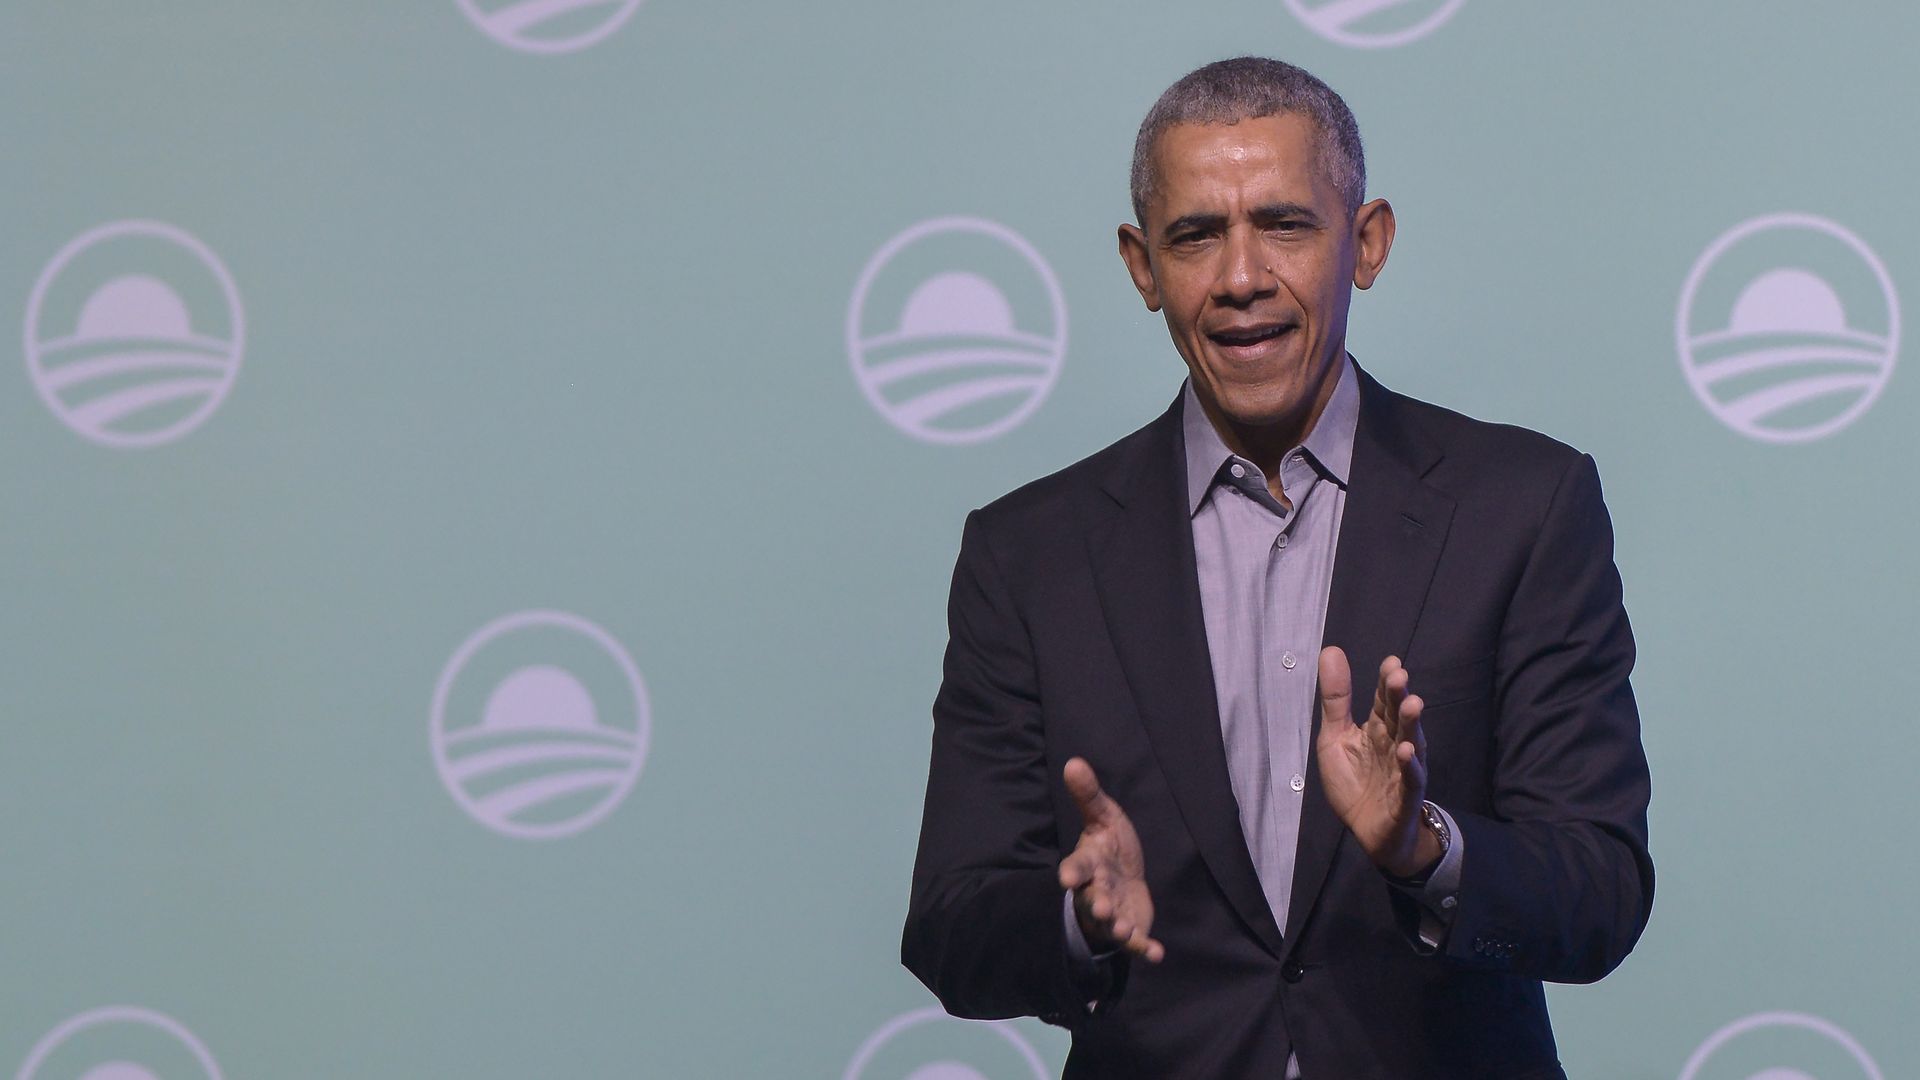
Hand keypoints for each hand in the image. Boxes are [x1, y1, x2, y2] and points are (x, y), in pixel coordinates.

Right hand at [1057, 757, 1164, 962]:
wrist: (1125, 876)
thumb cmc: (1110, 846)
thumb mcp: (1103, 817)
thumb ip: (1089, 795)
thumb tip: (1073, 761)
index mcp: (1088, 864)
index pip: (1077, 868)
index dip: (1072, 873)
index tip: (1066, 878)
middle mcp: (1096, 892)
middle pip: (1091, 901)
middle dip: (1097, 905)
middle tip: (1102, 908)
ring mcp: (1112, 914)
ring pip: (1110, 926)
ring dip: (1117, 929)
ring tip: (1124, 930)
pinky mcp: (1131, 929)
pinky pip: (1135, 942)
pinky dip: (1143, 949)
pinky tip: (1156, 954)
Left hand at [1315, 648, 1440, 879]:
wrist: (1369, 832)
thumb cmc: (1355, 782)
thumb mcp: (1335, 738)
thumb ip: (1336, 700)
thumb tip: (1331, 650)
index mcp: (1377, 729)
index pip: (1384, 701)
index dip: (1386, 683)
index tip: (1391, 662)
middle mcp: (1395, 744)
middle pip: (1399, 718)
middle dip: (1400, 697)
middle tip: (1400, 676)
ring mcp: (1404, 770)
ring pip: (1411, 744)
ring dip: (1412, 725)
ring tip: (1413, 704)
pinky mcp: (1405, 797)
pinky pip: (1410, 780)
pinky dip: (1410, 767)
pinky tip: (1407, 752)